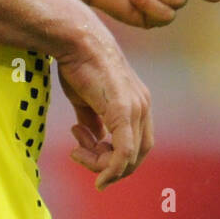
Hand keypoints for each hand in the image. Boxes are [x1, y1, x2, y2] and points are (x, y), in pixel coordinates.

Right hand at [55, 21, 153, 190]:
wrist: (76, 39)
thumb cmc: (78, 63)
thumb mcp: (85, 97)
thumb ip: (93, 120)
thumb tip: (94, 139)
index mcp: (139, 101)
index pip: (137, 144)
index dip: (112, 155)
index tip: (81, 144)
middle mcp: (143, 106)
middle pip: (137, 155)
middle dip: (109, 165)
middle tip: (79, 153)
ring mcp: (136, 108)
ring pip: (128, 158)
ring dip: (100, 164)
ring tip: (76, 149)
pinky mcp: (123, 111)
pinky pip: (123, 152)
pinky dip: (111, 170)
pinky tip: (98, 178)